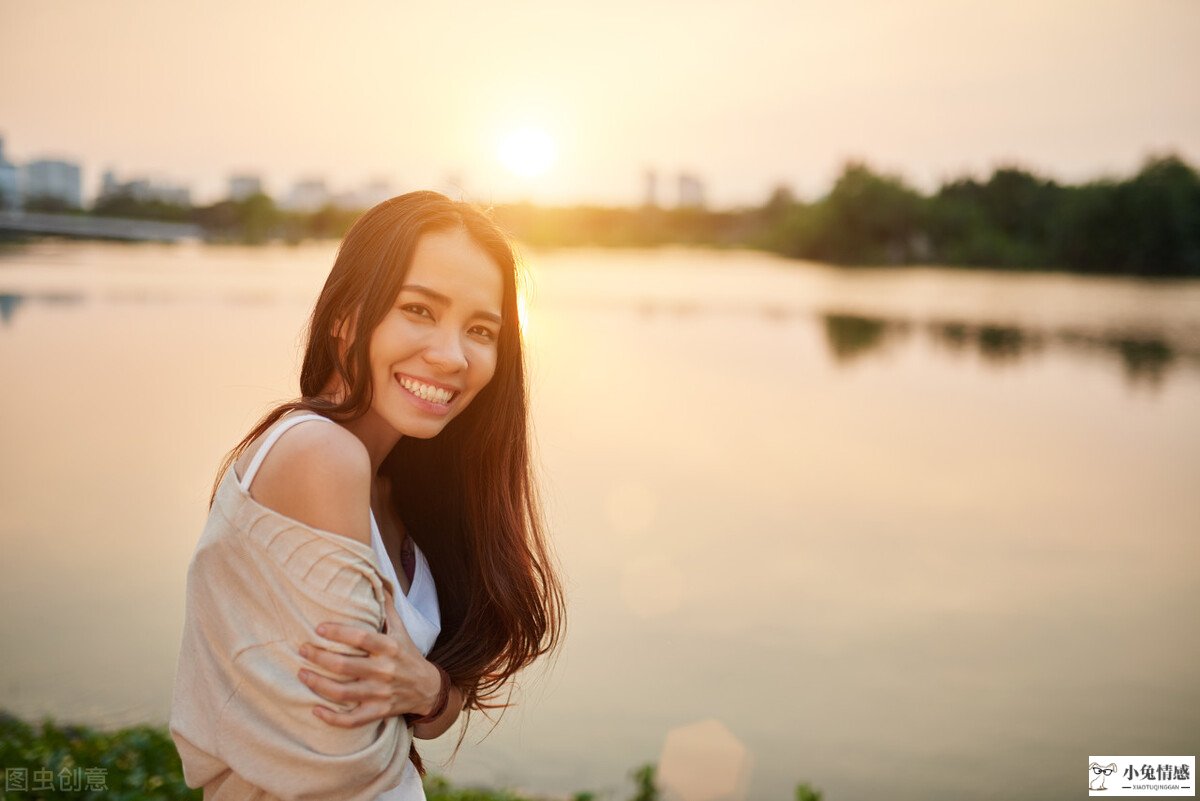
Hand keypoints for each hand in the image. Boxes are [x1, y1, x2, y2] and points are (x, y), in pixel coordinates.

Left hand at [297, 596, 440, 727]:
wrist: (427, 688)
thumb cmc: (407, 654)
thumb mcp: (401, 629)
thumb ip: (387, 607)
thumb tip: (377, 579)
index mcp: (390, 647)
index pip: (362, 638)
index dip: (339, 633)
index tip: (318, 628)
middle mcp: (385, 671)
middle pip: (346, 666)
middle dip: (320, 658)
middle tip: (302, 650)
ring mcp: (381, 694)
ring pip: (344, 693)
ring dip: (318, 685)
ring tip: (302, 674)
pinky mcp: (378, 712)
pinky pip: (352, 720)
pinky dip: (332, 718)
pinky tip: (314, 709)